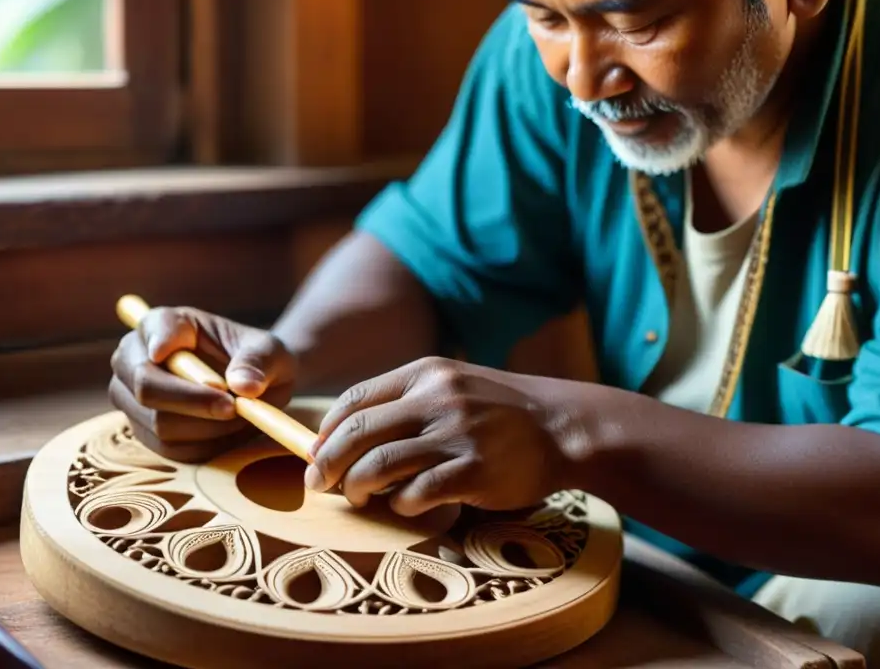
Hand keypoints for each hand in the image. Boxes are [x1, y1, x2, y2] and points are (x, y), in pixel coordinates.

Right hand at [109, 306, 295, 461]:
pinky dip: (206, 445)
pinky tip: (227, 431)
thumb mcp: (270, 351)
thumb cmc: (257, 359)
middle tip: (233, 406)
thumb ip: (259, 361)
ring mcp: (133, 398)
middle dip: (192, 400)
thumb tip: (245, 386)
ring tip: (239, 414)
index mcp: (166, 324)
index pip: (156, 328)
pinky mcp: (145, 432)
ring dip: (207, 426)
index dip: (162, 341)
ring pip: (160, 423)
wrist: (253, 385)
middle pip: (145, 386)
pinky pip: (171, 449)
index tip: (166, 353)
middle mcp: (137, 358)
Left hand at [304, 357, 578, 515]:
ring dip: (356, 488)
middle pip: (357, 433)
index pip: (356, 400)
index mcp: (426, 373)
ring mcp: (456, 433)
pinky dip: (400, 505)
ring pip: (378, 465)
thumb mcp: (455, 385)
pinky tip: (405, 507)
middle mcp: (437, 397)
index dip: (326, 432)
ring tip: (359, 498)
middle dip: (326, 463)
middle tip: (318, 483)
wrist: (563, 425)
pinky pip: (416, 493)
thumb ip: (409, 402)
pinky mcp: (474, 470)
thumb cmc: (501, 411)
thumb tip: (348, 437)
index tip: (316, 454)